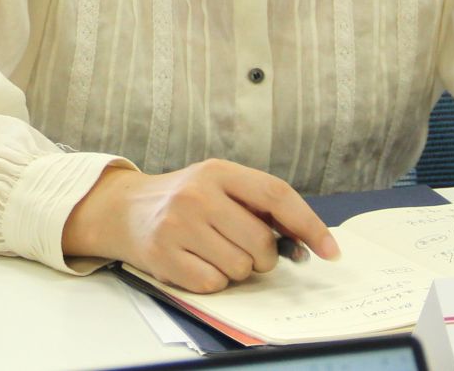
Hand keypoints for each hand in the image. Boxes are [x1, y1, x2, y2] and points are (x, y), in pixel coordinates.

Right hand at [61, 159, 338, 292]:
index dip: (309, 225)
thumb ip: (258, 205)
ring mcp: (177, 224)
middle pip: (261, 243)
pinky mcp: (163, 255)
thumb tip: (305, 244)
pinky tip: (196, 262)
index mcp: (217, 171)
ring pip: (240, 268)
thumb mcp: (217, 185)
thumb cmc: (183, 200)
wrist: (123, 209)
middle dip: (263, 257)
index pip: (276, 195)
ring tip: (214, 252)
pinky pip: (214, 283)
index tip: (330, 251)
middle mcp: (197, 194)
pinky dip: (213, 280)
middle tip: (246, 251)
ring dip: (236, 269)